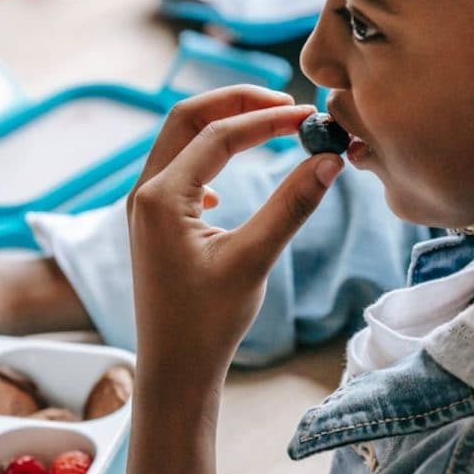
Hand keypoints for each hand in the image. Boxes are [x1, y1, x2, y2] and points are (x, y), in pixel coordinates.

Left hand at [123, 85, 343, 473]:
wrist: (172, 370)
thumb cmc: (207, 323)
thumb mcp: (254, 260)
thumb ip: (291, 205)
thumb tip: (329, 159)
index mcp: (161, 197)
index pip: (218, 133)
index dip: (267, 118)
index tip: (309, 116)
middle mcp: (144, 193)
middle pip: (187, 118)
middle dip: (236, 103)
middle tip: (286, 104)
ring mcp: (143, 207)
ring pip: (180, 140)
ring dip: (222, 125)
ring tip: (269, 126)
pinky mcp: (152, 223)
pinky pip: (177, 168)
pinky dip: (207, 156)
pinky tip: (227, 187)